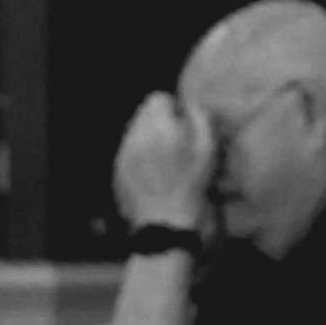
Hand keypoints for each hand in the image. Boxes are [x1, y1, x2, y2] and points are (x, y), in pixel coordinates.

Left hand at [113, 94, 214, 230]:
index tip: (183, 126)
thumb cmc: (192, 188)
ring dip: (149, 139)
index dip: (174, 109)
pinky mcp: (118, 171)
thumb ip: (199, 118)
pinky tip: (154, 175)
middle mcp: (135, 138)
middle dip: (160, 123)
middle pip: (143, 114)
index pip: (158, 98)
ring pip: (134, 132)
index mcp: (158, 129)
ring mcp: (123, 155)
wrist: (166, 226)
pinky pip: (128, 152)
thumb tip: (188, 103)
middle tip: (176, 144)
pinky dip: (140, 157)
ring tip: (165, 161)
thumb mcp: (207, 150)